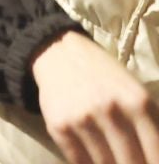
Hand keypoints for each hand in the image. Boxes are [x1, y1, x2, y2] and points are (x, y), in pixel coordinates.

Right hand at [32, 30, 158, 163]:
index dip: (153, 163)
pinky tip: (94, 159)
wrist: (60, 54)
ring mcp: (83, 119)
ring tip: (113, 159)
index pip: (155, 152)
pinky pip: (79, 160)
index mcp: (138, 102)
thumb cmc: (105, 76)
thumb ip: (150, 124)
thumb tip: (153, 157)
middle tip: (131, 161)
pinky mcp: (59, 126)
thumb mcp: (136, 93)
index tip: (148, 163)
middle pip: (131, 162)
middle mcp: (111, 111)